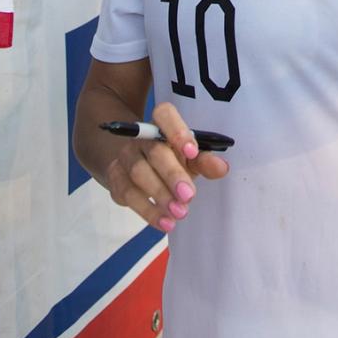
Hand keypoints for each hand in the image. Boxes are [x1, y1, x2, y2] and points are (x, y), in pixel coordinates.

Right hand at [105, 102, 229, 233]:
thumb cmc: (172, 158)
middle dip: (172, 175)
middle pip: (154, 151)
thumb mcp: (191, 158)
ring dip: (160, 195)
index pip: (164, 115)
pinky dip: (148, 211)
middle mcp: (140, 137)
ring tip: (179, 213)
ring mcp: (125, 157)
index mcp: (161, 123)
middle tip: (189, 196)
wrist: (138, 164)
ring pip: (139, 174)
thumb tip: (221, 168)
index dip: (177, 131)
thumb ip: (205, 161)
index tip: (192, 152)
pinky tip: (164, 222)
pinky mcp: (116, 179)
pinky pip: (128, 194)